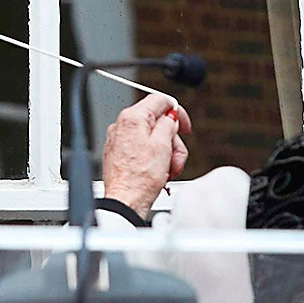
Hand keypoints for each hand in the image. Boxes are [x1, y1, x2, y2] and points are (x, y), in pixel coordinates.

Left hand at [100, 93, 191, 214]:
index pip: (159, 100)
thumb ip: (168, 124)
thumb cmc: (140, 178)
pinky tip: (159, 173)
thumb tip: (170, 115)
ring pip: (153, 138)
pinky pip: (143, 150)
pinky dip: (155, 160)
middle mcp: (122, 126)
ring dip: (166, 153)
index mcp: (132, 118)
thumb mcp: (163, 145)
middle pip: (157, 123)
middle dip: (172, 141)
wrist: (126, 201)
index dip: (177, 111)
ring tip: (168, 170)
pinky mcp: (120, 154)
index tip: (184, 125)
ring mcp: (119, 140)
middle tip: (175, 157)